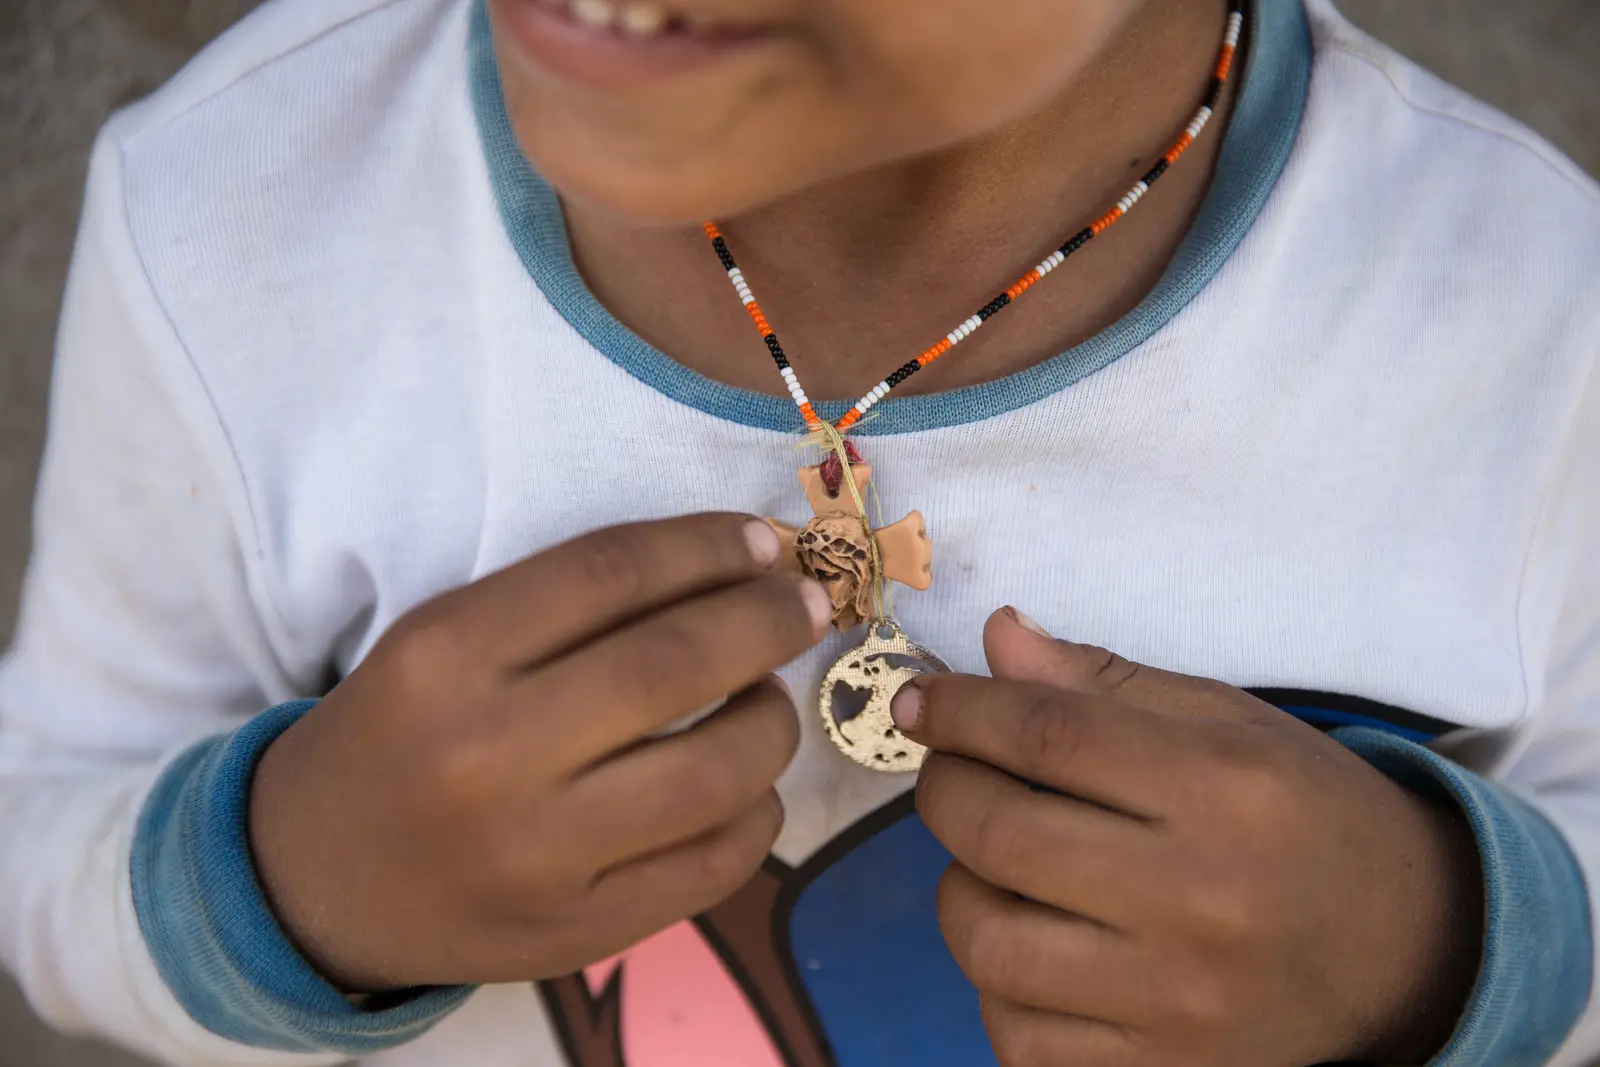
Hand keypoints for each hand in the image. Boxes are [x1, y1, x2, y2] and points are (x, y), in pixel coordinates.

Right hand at [249, 514, 830, 990]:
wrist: (316, 879)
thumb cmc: (399, 734)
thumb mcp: (444, 641)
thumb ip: (567, 603)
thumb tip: (734, 565)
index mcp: (445, 657)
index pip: (610, 574)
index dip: (707, 547)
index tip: (763, 542)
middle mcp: (489, 755)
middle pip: (673, 665)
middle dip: (767, 622)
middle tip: (803, 608)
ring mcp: (537, 856)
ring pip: (715, 772)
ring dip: (772, 721)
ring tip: (764, 700)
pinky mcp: (576, 933)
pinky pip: (713, 866)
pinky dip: (758, 814)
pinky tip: (747, 786)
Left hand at [893, 608, 1481, 1066]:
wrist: (1408, 951)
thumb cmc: (1306, 816)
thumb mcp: (1229, 725)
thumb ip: (1106, 683)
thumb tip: (994, 640)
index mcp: (1226, 790)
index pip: (1049, 735)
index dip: (962, 710)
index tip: (919, 700)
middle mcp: (1200, 900)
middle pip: (1002, 834)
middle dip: (944, 788)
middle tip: (952, 771)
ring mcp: (1177, 1005)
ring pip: (988, 945)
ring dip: (959, 887)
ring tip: (991, 862)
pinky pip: (1017, 1036)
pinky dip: (997, 982)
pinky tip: (1029, 941)